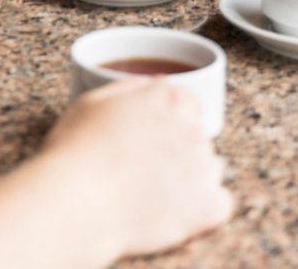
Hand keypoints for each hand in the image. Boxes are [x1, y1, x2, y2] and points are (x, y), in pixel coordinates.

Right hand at [44, 80, 233, 255]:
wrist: (77, 201)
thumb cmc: (77, 151)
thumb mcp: (94, 100)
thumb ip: (133, 89)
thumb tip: (155, 86)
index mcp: (169, 99)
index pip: (187, 103)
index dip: (168, 119)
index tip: (150, 136)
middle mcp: (194, 128)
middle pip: (197, 135)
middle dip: (177, 148)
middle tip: (142, 167)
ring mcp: (204, 168)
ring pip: (210, 169)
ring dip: (190, 177)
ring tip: (152, 192)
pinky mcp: (207, 206)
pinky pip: (220, 204)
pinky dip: (203, 209)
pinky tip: (175, 210)